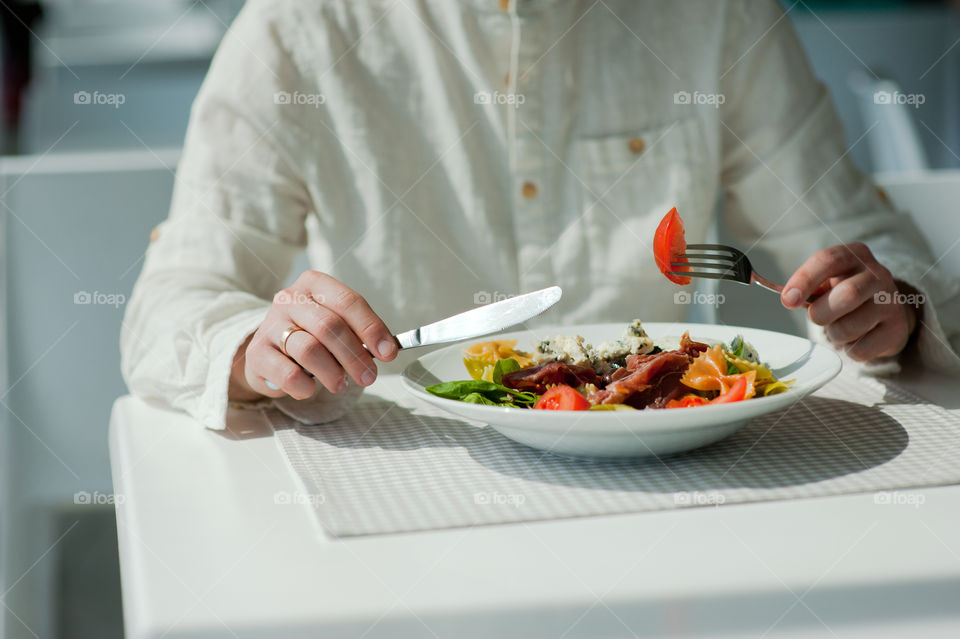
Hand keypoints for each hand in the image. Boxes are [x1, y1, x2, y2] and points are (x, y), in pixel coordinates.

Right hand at [230, 271, 397, 400]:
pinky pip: (289, 374)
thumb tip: (387, 349)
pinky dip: (306, 387)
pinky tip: (310, 388)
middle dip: (355, 356)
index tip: (389, 353)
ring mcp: (270, 325)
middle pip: (330, 326)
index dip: (372, 328)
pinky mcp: (257, 353)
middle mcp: (289, 299)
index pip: (348, 302)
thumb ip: (359, 333)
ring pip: (309, 350)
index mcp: (314, 284)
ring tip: (340, 384)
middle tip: (368, 377)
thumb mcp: (335, 325)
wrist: (269, 353)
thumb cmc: (311, 337)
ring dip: (333, 373)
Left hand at [780, 243, 918, 361]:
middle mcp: (878, 274)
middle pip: (848, 294)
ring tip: (839, 327)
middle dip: (822, 312)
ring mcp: (891, 302)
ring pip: (850, 327)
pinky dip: (848, 349)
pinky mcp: (897, 329)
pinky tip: (856, 338)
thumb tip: (789, 298)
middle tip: (817, 317)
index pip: (828, 260)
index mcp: (855, 255)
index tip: (788, 300)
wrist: (884, 312)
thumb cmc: (843, 293)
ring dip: (834, 333)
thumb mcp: (826, 281)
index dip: (804, 280)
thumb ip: (807, 288)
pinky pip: (860, 349)